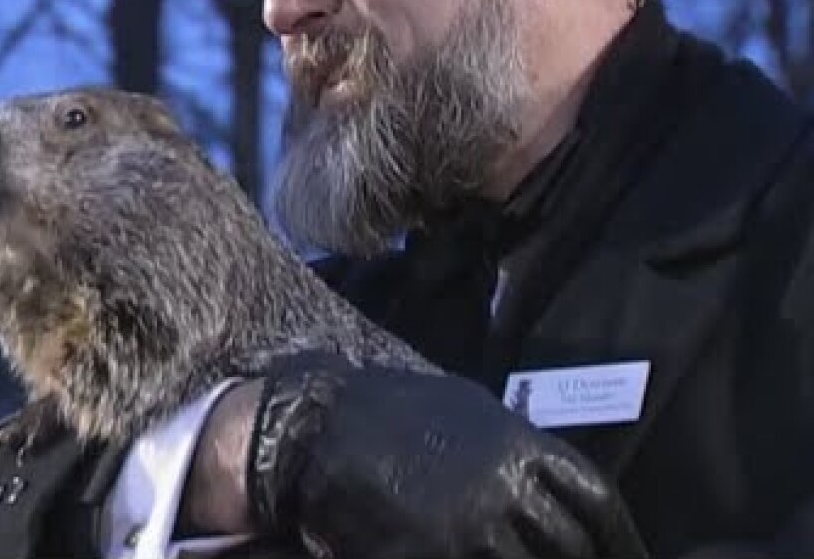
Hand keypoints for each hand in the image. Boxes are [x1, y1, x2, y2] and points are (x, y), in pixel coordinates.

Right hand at [244, 354, 649, 558]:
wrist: (316, 426)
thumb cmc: (391, 409)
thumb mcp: (466, 406)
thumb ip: (517, 444)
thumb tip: (553, 482)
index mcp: (520, 448)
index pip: (598, 502)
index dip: (622, 540)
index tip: (633, 557)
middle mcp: (504, 491)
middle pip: (569, 548)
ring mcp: (467, 531)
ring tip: (516, 558)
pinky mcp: (426, 556)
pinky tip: (475, 557)